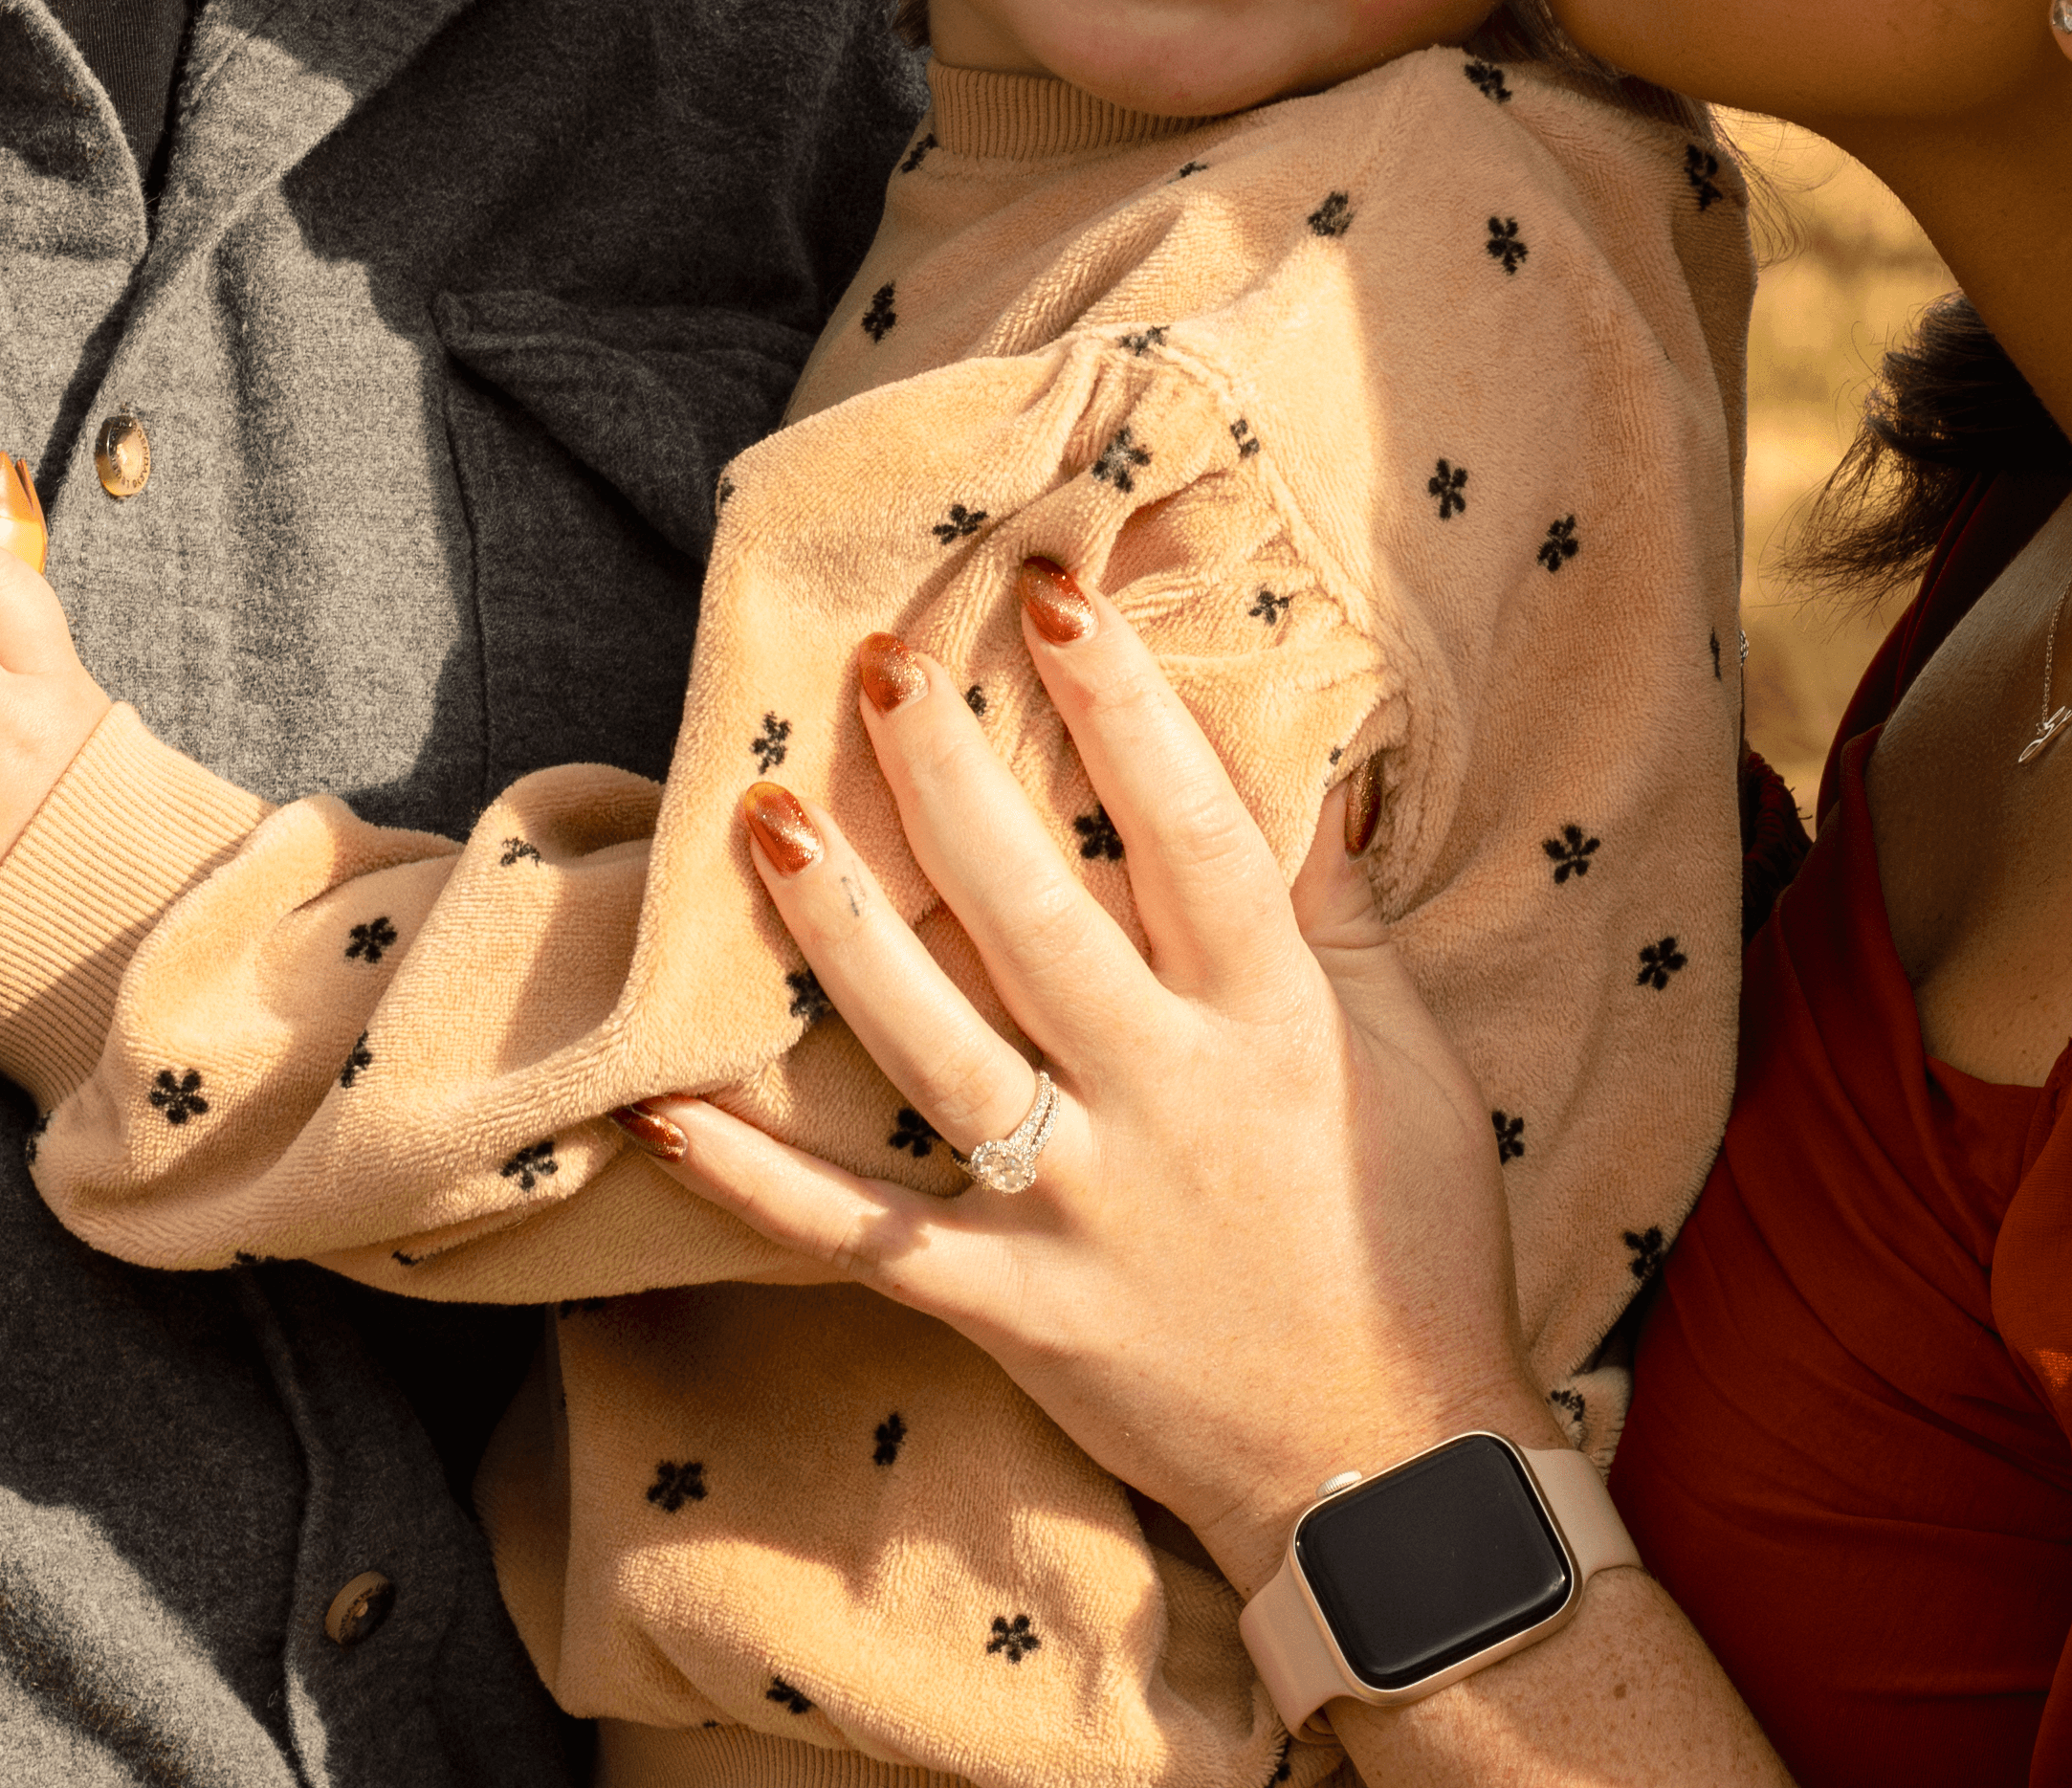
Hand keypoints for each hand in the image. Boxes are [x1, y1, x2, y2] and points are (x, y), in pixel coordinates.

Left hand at [617, 565, 1555, 1594]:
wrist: (1387, 1474)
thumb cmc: (1407, 1237)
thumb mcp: (1408, 1055)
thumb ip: (1338, 908)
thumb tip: (1309, 755)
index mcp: (1272, 1018)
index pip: (1191, 831)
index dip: (1118, 708)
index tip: (1049, 597)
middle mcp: (1168, 1097)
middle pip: (1035, 917)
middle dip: (947, 782)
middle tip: (874, 667)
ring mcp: (1081, 1209)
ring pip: (937, 1048)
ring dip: (842, 934)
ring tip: (762, 819)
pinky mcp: (1016, 1309)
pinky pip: (865, 1238)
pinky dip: (760, 1180)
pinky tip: (663, 1110)